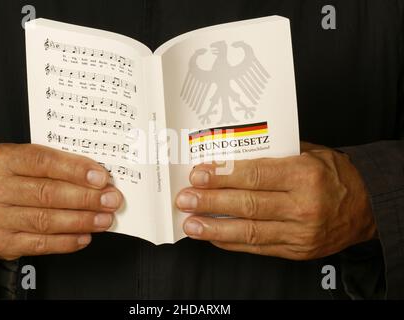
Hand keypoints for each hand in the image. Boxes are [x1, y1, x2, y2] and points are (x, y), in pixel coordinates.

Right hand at [0, 143, 122, 260]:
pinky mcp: (2, 242)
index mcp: (5, 160)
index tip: (101, 177)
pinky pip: (41, 244)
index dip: (76, 170)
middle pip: (48, 193)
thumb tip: (98, 178)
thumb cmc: (13, 180)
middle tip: (111, 200)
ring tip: (104, 219)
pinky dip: (67, 241)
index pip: (44, 162)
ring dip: (82, 221)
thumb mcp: (27, 162)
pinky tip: (85, 236)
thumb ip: (58, 165)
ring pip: (47, 220)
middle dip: (86, 198)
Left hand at [176, 142, 376, 259]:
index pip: (256, 175)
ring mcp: (299, 232)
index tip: (199, 175)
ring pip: (249, 231)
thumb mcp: (310, 154)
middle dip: (211, 202)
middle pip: (247, 205)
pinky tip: (213, 236)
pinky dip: (231, 243)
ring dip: (214, 228)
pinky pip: (257, 248)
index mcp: (305, 175)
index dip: (223, 176)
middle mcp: (302, 205)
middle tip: (185, 199)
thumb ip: (274, 155)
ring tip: (190, 224)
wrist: (366, 208)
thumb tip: (231, 155)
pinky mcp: (296, 251)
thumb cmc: (335, 176)